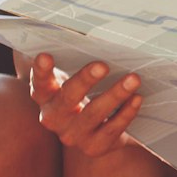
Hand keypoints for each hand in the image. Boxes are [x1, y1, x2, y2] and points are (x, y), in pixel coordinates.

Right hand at [25, 53, 143, 154]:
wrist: (100, 129)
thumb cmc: (86, 91)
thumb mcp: (76, 74)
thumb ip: (74, 54)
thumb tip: (83, 29)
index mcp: (45, 96)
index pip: (39, 83)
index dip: (41, 71)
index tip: (45, 55)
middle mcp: (54, 117)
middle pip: (67, 98)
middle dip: (85, 80)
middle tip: (103, 65)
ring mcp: (73, 135)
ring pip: (93, 114)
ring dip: (115, 95)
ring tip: (134, 78)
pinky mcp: (94, 147)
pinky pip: (111, 130)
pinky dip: (125, 113)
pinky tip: (137, 98)